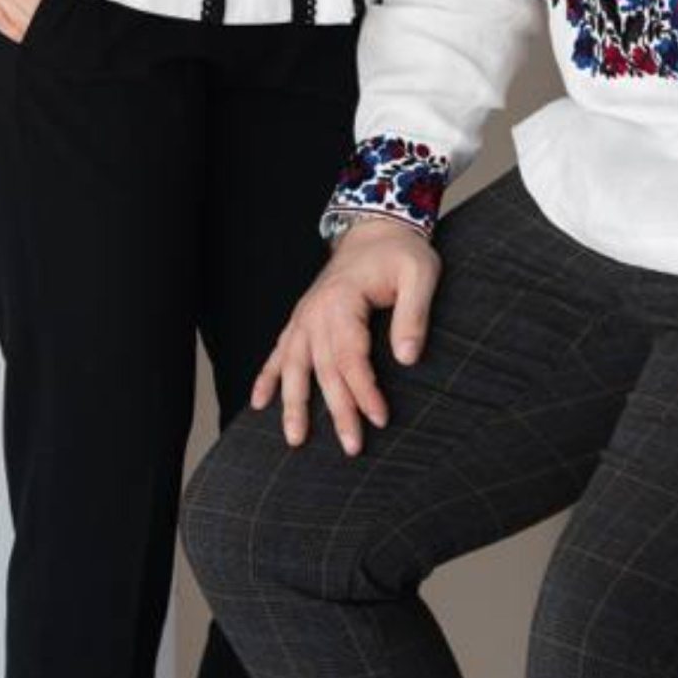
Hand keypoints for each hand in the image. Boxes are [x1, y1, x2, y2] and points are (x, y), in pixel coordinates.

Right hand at [0, 0, 110, 41]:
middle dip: (66, 17)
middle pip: (45, 16)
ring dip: (45, 27)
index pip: (63, 0)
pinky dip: (19, 31)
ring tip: (65, 24)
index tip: (96, 3)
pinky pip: (1, 23)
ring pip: (25, 26)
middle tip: (86, 19)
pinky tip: (34, 30)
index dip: (81, 5)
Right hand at [251, 218, 440, 455]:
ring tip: (295, 440)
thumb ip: (414, 315)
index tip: (380, 419)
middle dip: (337, 411)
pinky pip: (278, 353)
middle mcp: (315, 312)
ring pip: (292, 367)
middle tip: (352, 446)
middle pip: (323, 369)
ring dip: (293, 404)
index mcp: (342, 300)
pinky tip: (258, 404)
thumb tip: (407, 359)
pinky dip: (266, 378)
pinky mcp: (301, 321)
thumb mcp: (420, 275)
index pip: (350, 356)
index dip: (364, 390)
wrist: (375, 230)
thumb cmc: (401, 254)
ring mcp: (304, 317)